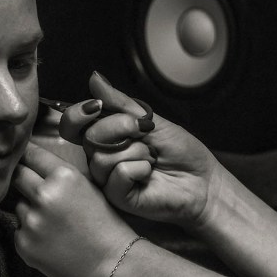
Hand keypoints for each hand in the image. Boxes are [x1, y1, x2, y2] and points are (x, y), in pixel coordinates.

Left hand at [12, 141, 137, 276]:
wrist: (112, 264)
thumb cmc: (105, 224)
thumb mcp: (88, 188)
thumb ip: (60, 175)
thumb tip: (31, 164)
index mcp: (63, 176)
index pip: (31, 154)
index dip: (26, 155)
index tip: (22, 156)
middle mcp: (44, 195)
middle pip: (17, 175)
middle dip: (22, 178)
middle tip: (32, 187)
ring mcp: (31, 220)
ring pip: (19, 205)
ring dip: (29, 209)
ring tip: (54, 224)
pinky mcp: (23, 243)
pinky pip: (20, 230)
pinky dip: (30, 233)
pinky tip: (51, 241)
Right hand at [59, 72, 222, 230]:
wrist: (202, 180)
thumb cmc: (180, 151)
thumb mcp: (150, 119)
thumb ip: (119, 103)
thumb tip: (95, 78)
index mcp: (106, 137)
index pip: (74, 125)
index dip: (78, 114)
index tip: (98, 107)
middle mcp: (102, 157)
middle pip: (88, 138)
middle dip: (119, 128)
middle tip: (144, 131)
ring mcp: (108, 179)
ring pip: (102, 158)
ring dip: (135, 151)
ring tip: (151, 158)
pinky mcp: (118, 197)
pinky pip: (117, 174)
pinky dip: (139, 168)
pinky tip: (149, 174)